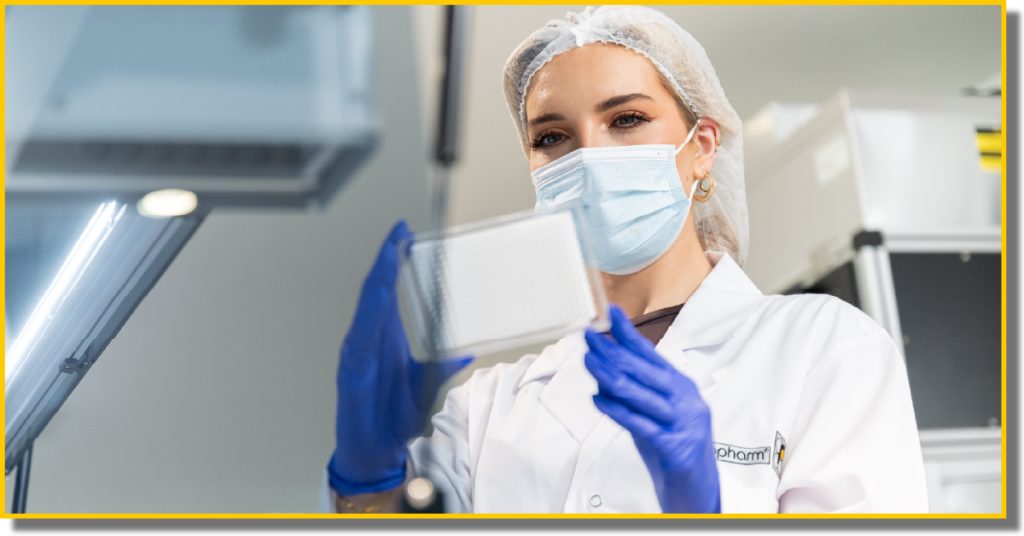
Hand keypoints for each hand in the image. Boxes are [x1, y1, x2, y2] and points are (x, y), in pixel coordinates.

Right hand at [328, 221, 472, 495]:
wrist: (374, 452)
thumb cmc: (392, 417)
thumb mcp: (426, 386)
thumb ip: (442, 366)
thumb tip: (466, 352)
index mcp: (384, 336)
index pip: (388, 290)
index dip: (394, 260)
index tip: (404, 234)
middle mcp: (368, 338)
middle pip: (375, 290)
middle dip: (385, 259)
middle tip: (398, 232)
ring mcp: (357, 353)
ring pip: (366, 309)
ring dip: (377, 280)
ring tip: (389, 255)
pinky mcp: (352, 371)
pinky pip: (360, 338)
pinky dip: (368, 316)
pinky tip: (378, 299)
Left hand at [584, 305, 719, 512]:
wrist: (697, 486)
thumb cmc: (673, 445)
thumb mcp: (655, 411)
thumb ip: (634, 392)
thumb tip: (603, 372)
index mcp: (680, 385)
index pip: (650, 353)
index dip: (628, 332)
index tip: (610, 313)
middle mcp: (683, 398)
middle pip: (642, 368)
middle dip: (611, 350)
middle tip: (588, 337)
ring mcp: (681, 420)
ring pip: (639, 392)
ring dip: (609, 374)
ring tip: (588, 360)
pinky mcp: (673, 445)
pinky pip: (639, 423)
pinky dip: (616, 409)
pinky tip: (598, 399)